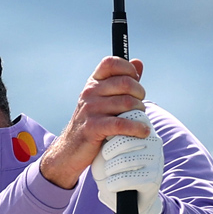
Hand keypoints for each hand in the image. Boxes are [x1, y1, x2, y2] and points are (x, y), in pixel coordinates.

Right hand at [36, 57, 150, 189]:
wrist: (70, 150)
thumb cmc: (94, 123)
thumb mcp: (105, 100)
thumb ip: (122, 81)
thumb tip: (138, 63)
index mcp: (93, 84)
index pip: (111, 63)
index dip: (128, 69)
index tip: (134, 81)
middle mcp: (90, 93)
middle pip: (125, 83)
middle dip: (140, 94)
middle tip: (139, 105)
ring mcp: (90, 110)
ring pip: (127, 103)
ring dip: (140, 112)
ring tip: (139, 119)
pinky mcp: (93, 128)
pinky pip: (122, 124)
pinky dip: (137, 128)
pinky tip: (142, 131)